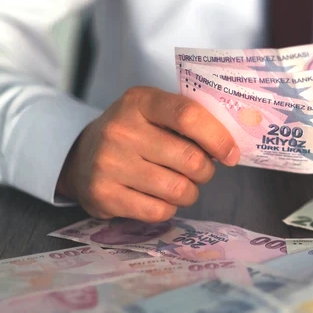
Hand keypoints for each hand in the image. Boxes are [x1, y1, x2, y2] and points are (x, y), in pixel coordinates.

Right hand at [56, 87, 239, 221]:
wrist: (82, 158)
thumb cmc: (135, 133)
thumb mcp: (155, 113)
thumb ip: (190, 121)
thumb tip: (230, 147)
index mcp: (140, 101)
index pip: (188, 116)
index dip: (218, 138)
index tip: (231, 154)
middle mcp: (120, 130)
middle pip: (190, 159)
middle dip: (205, 171)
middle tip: (200, 170)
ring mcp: (109, 163)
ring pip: (178, 190)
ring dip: (190, 192)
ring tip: (180, 184)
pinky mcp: (104, 195)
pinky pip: (159, 211)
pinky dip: (169, 208)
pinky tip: (158, 197)